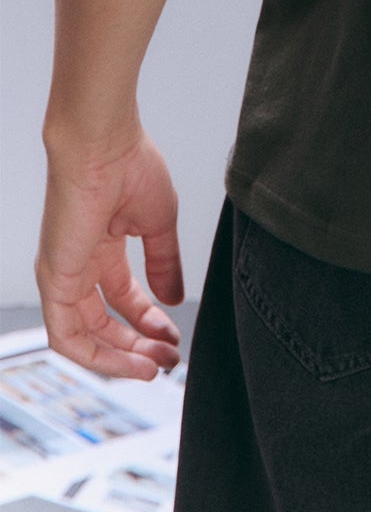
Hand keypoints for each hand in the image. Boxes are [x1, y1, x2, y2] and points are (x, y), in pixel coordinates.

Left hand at [37, 123, 183, 381]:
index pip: (123, 299)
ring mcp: (63, 275)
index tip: (174, 337)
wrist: (104, 144)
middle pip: (105, 323)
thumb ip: (165, 263)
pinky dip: (96, 355)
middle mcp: (79, 265)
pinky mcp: (54, 281)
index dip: (150, 322)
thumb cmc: (130, 165)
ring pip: (86, 337)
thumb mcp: (159, 222)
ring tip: (154, 367)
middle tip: (169, 359)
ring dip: (121, 357)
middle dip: (139, 345)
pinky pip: (66, 335)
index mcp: (102, 246)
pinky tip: (127, 361)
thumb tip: (174, 298)